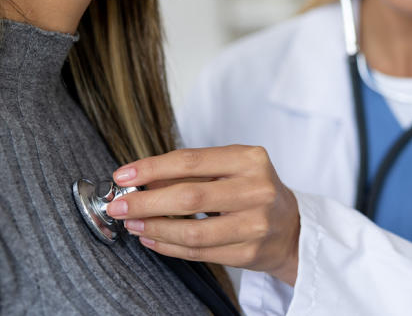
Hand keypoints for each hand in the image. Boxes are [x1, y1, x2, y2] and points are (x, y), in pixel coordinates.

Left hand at [106, 145, 300, 284]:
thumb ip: (191, 172)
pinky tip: (152, 240)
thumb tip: (141, 180)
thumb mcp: (231, 169)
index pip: (192, 161)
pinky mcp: (249, 253)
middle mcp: (257, 189)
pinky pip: (200, 253)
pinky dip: (169, 247)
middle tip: (119, 206)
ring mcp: (255, 224)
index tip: (123, 175)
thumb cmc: (253, 192)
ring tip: (133, 225)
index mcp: (251, 159)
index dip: (152, 168)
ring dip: (155, 229)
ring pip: (193, 231)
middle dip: (146, 202)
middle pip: (189, 197)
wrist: (292, 228)